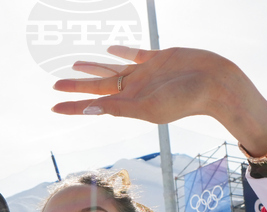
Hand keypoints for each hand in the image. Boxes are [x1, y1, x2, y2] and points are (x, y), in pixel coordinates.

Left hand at [51, 46, 266, 156]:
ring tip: (76, 65)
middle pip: (98, 87)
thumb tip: (90, 108)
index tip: (52, 106)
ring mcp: (146, 74)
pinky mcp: (158, 59)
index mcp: (130, 104)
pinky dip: (123, 52)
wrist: (215, 83)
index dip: (73, 106)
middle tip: (56, 84)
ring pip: (113, 70)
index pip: (94, 105)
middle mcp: (135, 90)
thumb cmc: (183, 100)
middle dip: (77, 86)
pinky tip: (112, 48)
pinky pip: (135, 55)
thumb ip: (118, 107)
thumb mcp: (147, 108)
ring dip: (94, 69)